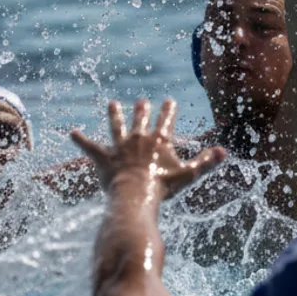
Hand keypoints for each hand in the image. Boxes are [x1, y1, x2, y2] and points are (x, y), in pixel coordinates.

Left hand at [71, 99, 225, 197]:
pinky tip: (71, 132)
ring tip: (112, 104)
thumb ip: (206, 162)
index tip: (169, 100)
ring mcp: (120, 148)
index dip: (168, 110)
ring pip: (117, 127)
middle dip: (142, 109)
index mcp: (159, 141)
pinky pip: (90, 147)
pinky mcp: (104, 159)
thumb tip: (225, 152)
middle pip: (141, 120)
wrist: (136, 194)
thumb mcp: (189, 174)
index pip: (166, 121)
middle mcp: (139, 139)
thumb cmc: (163, 186)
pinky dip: (81, 140)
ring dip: (114, 115)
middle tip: (142, 101)